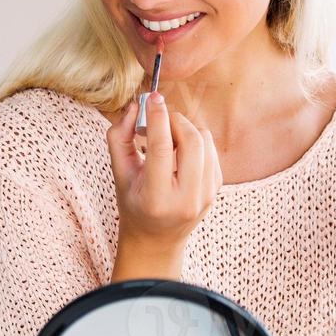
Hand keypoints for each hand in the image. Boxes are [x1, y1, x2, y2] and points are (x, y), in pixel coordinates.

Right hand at [107, 92, 221, 253]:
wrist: (156, 238)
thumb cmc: (133, 203)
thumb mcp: (119, 174)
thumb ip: (119, 137)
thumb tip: (135, 106)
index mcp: (156, 198)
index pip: (161, 148)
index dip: (158, 117)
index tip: (153, 97)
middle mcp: (186, 200)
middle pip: (191, 141)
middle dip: (175, 120)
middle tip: (159, 120)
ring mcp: (205, 196)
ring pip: (205, 141)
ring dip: (185, 129)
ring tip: (166, 138)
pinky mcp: (216, 189)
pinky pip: (211, 150)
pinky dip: (195, 141)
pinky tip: (178, 151)